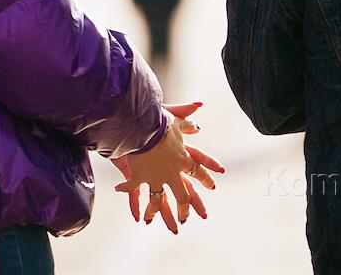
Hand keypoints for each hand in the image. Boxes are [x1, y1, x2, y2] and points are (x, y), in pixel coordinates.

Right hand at [112, 101, 225, 233]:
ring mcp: (156, 177)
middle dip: (184, 209)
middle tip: (185, 218)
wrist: (143, 127)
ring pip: (159, 201)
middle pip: (182, 196)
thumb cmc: (160, 122)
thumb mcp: (177, 120)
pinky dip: (130, 198)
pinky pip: (134, 191)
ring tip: (152, 220)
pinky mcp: (140, 177)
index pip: (199, 172)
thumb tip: (197, 127)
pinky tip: (128, 206)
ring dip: (156, 212)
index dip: (206, 180)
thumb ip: (187, 123)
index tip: (212, 187)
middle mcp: (172, 172)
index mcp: (183, 158)